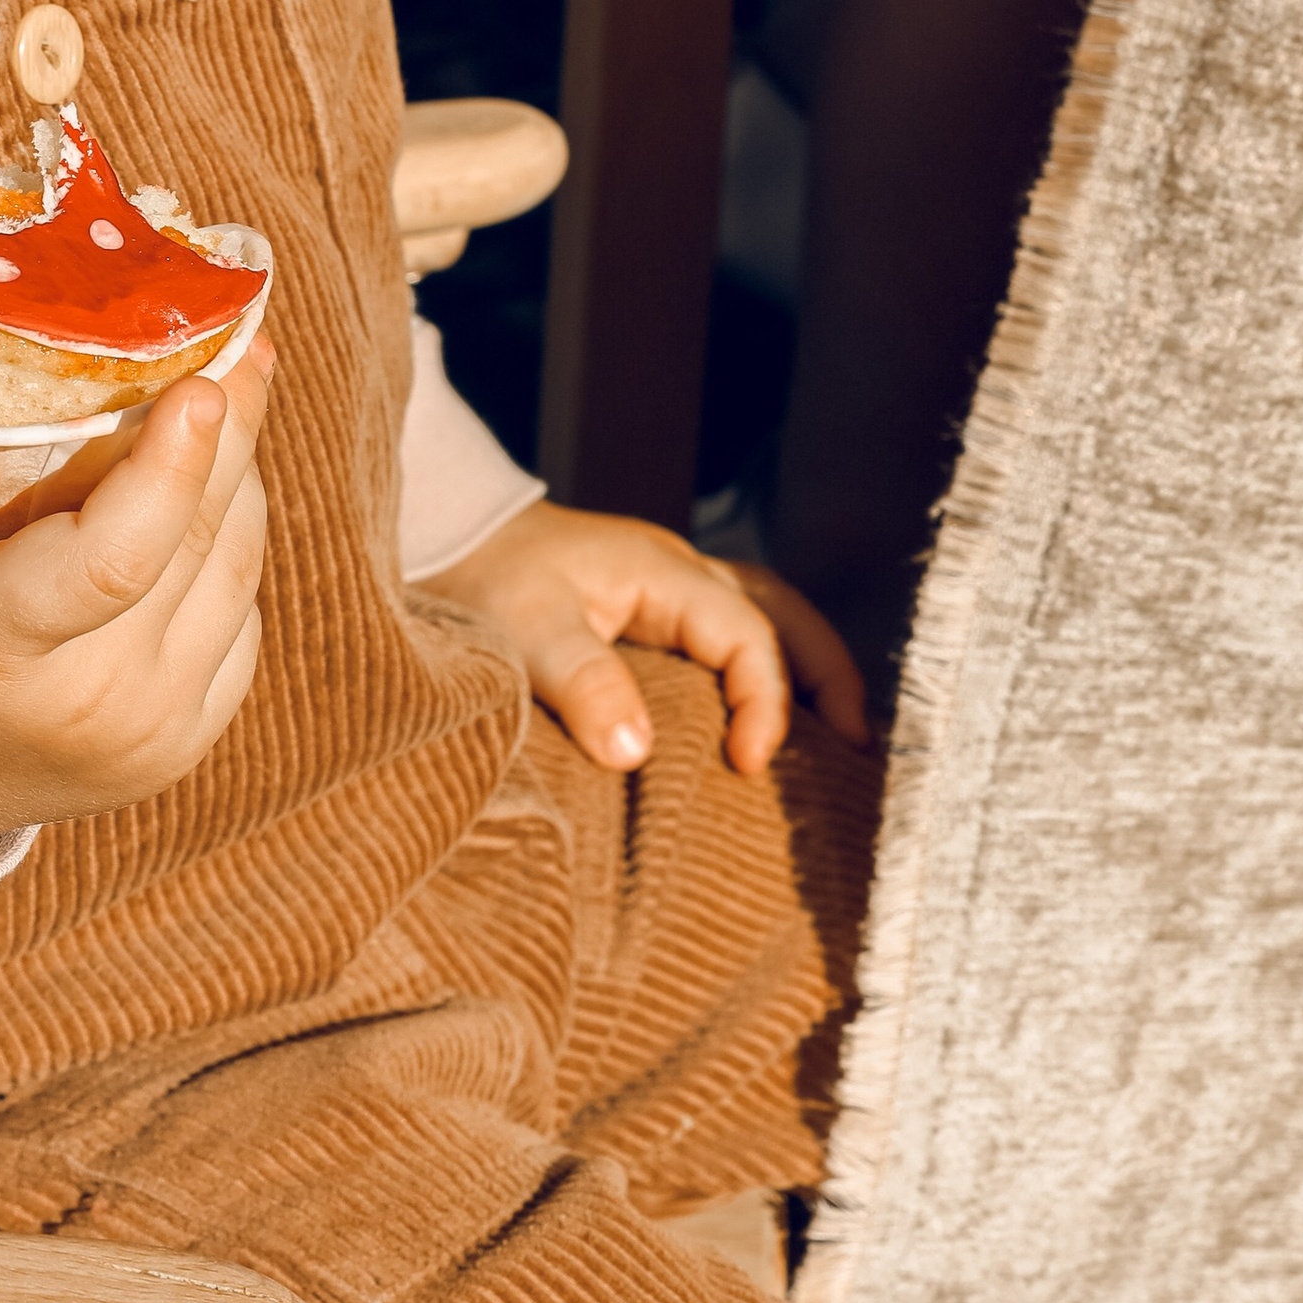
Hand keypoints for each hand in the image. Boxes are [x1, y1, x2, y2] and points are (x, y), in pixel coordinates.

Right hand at [0, 339, 271, 883]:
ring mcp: (147, 736)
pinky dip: (232, 541)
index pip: (113, 560)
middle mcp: (85, 705)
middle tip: (239, 334)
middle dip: (231, 428)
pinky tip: (207, 486)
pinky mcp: (185, 745)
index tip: (204, 379)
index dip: (173, 465)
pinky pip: (241, 614)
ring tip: (227, 391)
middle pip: (194, 542)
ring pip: (235, 568)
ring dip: (238, 474)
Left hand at [424, 498, 868, 776]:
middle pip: (785, 614)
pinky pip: (735, 631)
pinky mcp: (653, 606)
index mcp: (660, 570)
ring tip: (841, 743)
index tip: (750, 767)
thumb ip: (581, 684)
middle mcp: (679, 571)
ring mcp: (670, 585)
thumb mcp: (525, 630)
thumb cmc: (482, 580)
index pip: (747, 635)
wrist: (444, 535)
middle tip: (857, 753)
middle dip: (827, 678)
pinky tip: (770, 719)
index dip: (765, 702)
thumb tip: (638, 752)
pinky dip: (767, 668)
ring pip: (769, 617)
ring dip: (807, 671)